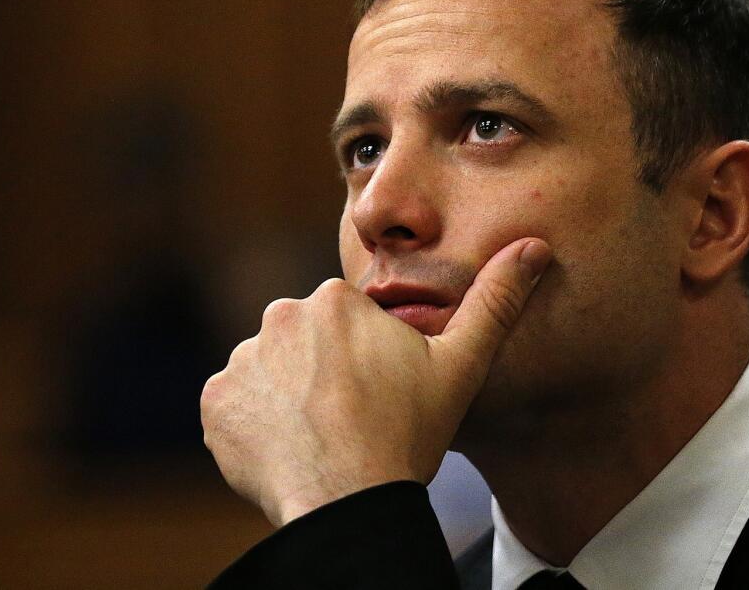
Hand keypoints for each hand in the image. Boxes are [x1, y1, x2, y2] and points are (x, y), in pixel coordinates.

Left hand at [201, 237, 551, 525]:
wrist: (348, 501)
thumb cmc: (407, 434)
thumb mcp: (461, 366)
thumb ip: (494, 301)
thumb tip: (534, 247)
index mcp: (335, 300)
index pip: (347, 324)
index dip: (367, 362)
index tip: (380, 396)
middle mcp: (279, 316)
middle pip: (305, 343)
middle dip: (323, 373)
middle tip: (351, 418)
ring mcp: (241, 360)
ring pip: (270, 373)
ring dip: (288, 398)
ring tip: (321, 437)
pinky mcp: (214, 403)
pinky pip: (236, 405)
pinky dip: (255, 425)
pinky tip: (289, 449)